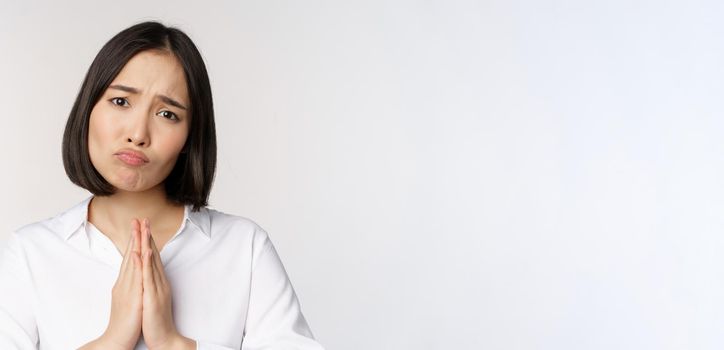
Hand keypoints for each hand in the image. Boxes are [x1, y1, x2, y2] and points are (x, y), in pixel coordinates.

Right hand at [97, 219, 143, 348]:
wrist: (116, 340)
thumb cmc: (124, 322)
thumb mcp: (127, 300)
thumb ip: (129, 286)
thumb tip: (132, 276)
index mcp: (125, 283)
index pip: (130, 258)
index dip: (134, 242)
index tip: (138, 227)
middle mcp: (124, 283)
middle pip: (130, 256)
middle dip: (134, 237)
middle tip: (137, 219)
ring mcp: (128, 289)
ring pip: (132, 262)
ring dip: (136, 244)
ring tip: (139, 228)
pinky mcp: (132, 297)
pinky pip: (135, 278)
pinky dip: (136, 264)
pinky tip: (138, 252)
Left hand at [139, 218, 193, 349]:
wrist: (164, 339)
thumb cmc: (156, 321)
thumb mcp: (152, 299)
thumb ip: (150, 285)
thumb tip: (147, 275)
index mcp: (157, 282)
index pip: (152, 257)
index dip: (147, 241)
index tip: (143, 226)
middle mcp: (159, 282)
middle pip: (153, 255)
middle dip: (147, 236)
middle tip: (143, 219)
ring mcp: (156, 288)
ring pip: (151, 262)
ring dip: (147, 243)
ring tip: (143, 228)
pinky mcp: (152, 297)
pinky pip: (148, 277)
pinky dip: (145, 263)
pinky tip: (142, 252)